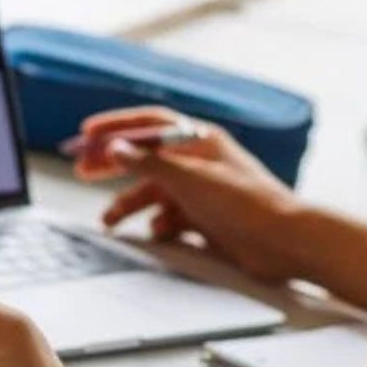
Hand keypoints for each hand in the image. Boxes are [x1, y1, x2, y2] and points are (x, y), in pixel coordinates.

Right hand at [73, 106, 303, 281]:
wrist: (285, 242)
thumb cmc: (248, 204)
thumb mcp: (190, 180)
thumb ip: (149, 164)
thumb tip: (115, 148)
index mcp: (198, 141)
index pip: (148, 123)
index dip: (115, 126)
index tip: (85, 134)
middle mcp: (198, 163)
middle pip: (145, 157)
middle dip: (112, 164)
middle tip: (81, 170)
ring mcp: (201, 192)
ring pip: (153, 193)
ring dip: (129, 204)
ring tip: (108, 220)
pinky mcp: (206, 219)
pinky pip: (169, 218)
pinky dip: (156, 224)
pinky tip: (155, 233)